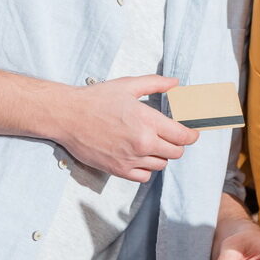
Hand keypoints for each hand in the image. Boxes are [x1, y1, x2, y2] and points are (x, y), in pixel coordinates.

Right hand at [56, 75, 197, 181]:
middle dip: (178, 145)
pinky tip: (141, 157)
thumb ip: (156, 84)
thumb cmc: (95, 99)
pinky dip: (147, 169)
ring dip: (162, 156)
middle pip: (176, 153)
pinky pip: (144, 177)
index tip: (191, 133)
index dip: (191, 135)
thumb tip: (175, 82)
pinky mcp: (118, 170)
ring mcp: (130, 159)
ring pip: (161, 165)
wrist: (67, 116)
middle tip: (172, 137)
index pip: (183, 137)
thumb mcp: (128, 85)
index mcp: (148, 121)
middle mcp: (143, 143)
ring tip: (153, 144)